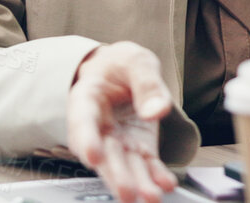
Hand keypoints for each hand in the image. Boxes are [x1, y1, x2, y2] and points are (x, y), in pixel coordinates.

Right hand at [66, 42, 178, 202]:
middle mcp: (98, 126)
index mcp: (87, 99)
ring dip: (137, 183)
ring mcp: (118, 140)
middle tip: (128, 193)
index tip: (93, 157)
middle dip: (116, 175)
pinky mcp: (138, 146)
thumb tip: (155, 110)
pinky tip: (166, 185)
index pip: (83, 122)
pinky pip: (146, 163)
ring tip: (151, 198)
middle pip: (105, 154)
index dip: (87, 141)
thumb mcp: (135, 61)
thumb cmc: (120, 65)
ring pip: (124, 165)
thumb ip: (146, 83)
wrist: (121, 71)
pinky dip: (156, 176)